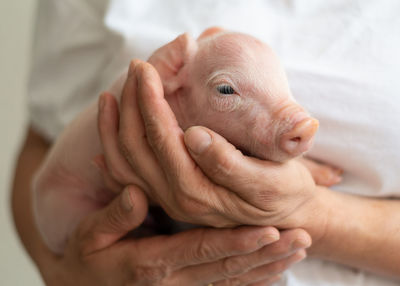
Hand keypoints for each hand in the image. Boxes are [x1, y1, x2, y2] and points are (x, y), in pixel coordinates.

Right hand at [43, 184, 309, 285]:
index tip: (268, 231)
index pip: (202, 251)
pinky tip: (277, 273)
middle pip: (228, 268)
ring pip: (234, 281)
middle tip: (301, 238)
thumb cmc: (88, 257)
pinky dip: (254, 281)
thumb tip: (138, 193)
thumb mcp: (90, 235)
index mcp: (151, 263)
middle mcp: (174, 281)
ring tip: (299, 251)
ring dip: (269, 267)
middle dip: (266, 254)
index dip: (236, 243)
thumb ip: (115, 216)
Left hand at [98, 60, 326, 236]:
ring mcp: (168, 199)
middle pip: (137, 147)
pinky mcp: (168, 196)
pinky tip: (108, 136)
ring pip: (125, 162)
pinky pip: (129, 177)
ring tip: (111, 95)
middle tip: (136, 69)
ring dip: (114, 126)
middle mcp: (175, 198)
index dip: (151, 102)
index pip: (163, 139)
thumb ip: (230, 163)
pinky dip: (114, 154)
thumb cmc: (283, 192)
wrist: (285, 216)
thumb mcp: (269, 180)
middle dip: (132, 103)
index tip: (147, 69)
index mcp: (198, 192)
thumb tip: (194, 135)